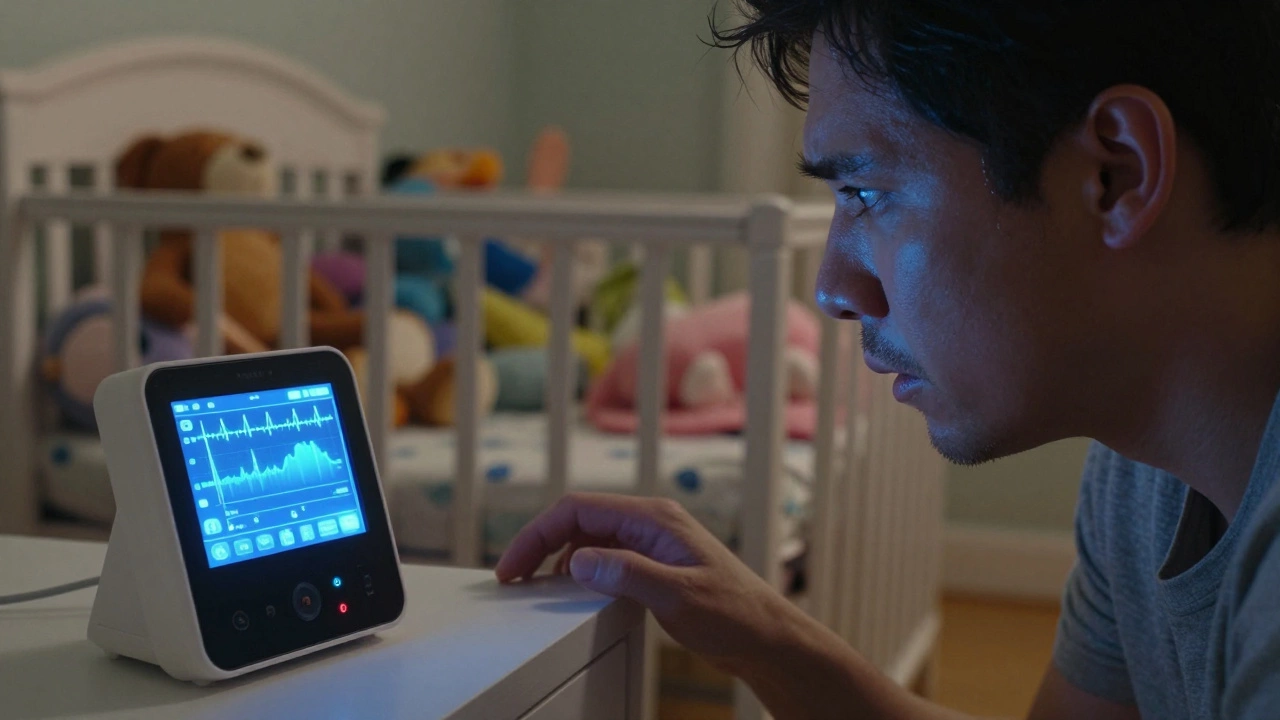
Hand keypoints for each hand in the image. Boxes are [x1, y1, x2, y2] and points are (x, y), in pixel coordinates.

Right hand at [494, 492, 786, 672]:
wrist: (767, 637)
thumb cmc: (735, 614)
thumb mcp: (678, 597)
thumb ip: (628, 574)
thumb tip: (580, 560)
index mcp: (655, 519)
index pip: (579, 509)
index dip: (538, 533)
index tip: (513, 565)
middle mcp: (651, 523)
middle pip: (579, 519)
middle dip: (540, 542)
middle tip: (512, 576)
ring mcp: (653, 542)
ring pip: (590, 536)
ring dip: (557, 554)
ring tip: (534, 583)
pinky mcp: (655, 564)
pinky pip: (606, 555)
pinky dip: (580, 568)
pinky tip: (573, 589)